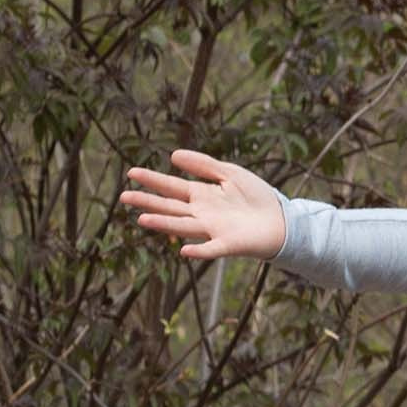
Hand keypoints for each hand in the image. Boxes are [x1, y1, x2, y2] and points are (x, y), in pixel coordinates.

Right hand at [120, 149, 288, 260]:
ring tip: (142, 220)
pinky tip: (184, 251)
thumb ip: (205, 165)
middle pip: (170, 207)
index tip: (131, 173)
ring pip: (183, 227)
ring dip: (164, 224)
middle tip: (124, 197)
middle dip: (148, 202)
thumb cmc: (257, 197)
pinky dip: (199, 251)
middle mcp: (202, 213)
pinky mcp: (229, 244)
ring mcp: (213, 230)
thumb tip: (173, 155)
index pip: (172, 187)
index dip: (153, 180)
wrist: (282, 220)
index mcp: (202, 195)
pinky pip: (211, 249)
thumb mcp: (230, 174)